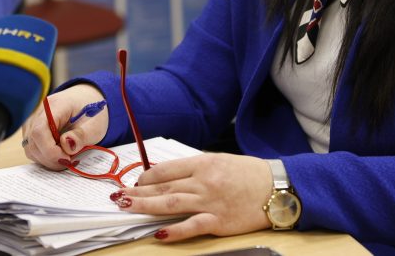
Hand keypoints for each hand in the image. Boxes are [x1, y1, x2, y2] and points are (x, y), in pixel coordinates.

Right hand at [21, 84, 107, 169]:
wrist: (86, 102)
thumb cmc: (91, 114)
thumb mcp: (94, 125)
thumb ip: (81, 136)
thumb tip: (66, 146)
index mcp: (54, 106)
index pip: (40, 131)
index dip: (50, 150)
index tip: (67, 158)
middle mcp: (38, 113)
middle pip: (34, 143)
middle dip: (52, 158)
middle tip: (70, 160)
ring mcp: (32, 122)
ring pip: (31, 149)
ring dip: (49, 159)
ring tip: (67, 157)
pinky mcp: (32, 131)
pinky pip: (34, 150)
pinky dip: (46, 157)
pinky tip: (60, 154)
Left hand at [113, 153, 272, 241]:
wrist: (276, 188)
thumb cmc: (248, 174)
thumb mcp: (219, 161)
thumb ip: (194, 169)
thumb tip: (166, 176)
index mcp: (202, 163)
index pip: (165, 169)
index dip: (146, 177)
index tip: (134, 183)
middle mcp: (203, 181)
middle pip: (163, 187)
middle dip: (137, 191)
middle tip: (117, 196)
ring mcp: (210, 202)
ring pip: (171, 204)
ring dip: (146, 206)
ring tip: (127, 206)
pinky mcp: (218, 222)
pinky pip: (192, 226)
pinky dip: (174, 230)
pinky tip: (158, 233)